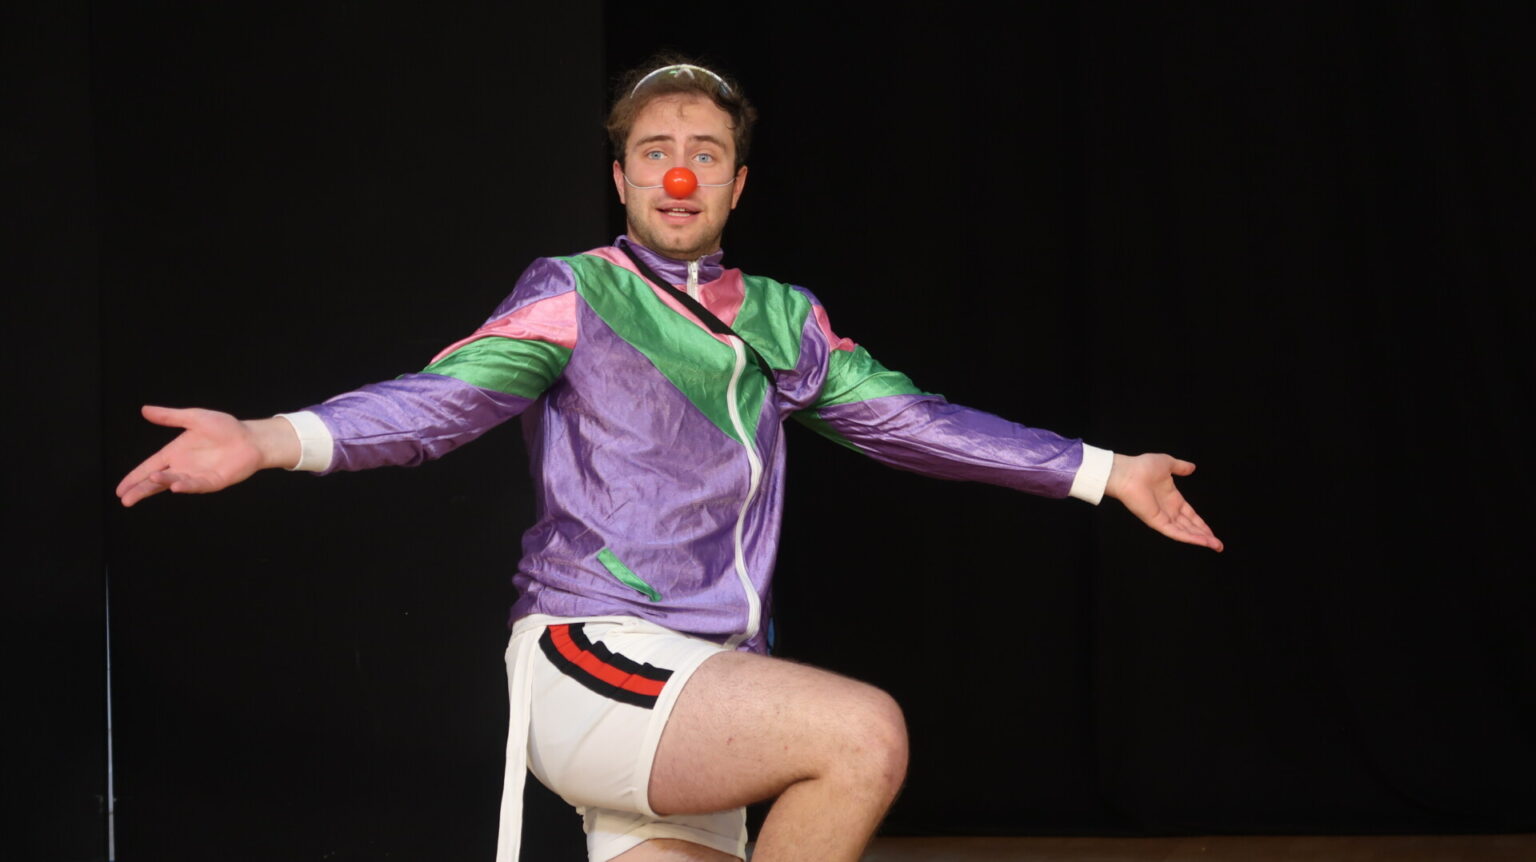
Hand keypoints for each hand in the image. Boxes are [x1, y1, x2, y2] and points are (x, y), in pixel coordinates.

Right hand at [115, 406, 298, 506]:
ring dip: (161, 484)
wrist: (250, 437)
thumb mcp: (193, 418)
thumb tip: (144, 409)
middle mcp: (183, 467)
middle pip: (157, 481)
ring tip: (150, 482)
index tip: (120, 489)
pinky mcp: (213, 481)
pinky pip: (197, 485)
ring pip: (174, 483)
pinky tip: (175, 487)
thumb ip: (169, 417)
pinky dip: (185, 486)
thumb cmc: (225, 427)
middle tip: (125, 499)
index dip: (135, 477)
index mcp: (175, 453)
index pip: (149, 467)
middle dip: (141, 489)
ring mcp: (197, 476)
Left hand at [1104, 453, 1223, 551]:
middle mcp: (1168, 510)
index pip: (1190, 515)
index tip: (1212, 532)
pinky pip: (1175, 532)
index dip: (1201, 524)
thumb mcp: (1167, 464)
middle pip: (1190, 526)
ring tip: (1215, 545)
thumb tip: (1192, 467)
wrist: (1126, 471)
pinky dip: (1188, 537)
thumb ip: (1180, 467)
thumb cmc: (1142, 466)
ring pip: (1185, 531)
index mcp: (1172, 499)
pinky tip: (1201, 541)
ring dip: (1200, 539)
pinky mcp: (1156, 521)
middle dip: (1205, 535)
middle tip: (1219, 545)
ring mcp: (1162, 517)